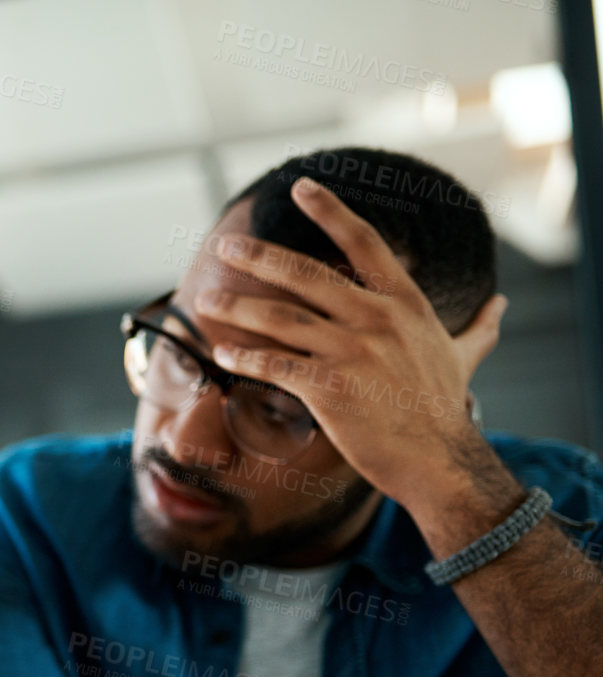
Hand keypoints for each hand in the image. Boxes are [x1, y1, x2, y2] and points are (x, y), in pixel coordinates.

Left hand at [195, 176, 508, 506]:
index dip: (331, 212)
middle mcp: (376, 318)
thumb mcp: (464, 356)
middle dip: (259, 257)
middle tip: (225, 244)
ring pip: (280, 318)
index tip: (301, 187)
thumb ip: (478, 327)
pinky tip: (221, 356)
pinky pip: (275, 366)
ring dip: (237, 307)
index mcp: (404, 302)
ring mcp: (351, 351)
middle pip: (306, 273)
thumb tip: (501, 305)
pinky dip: (245, 359)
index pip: (364, 242)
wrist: (439, 459)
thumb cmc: (444, 408)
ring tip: (204, 300)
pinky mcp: (329, 387)